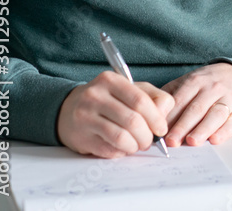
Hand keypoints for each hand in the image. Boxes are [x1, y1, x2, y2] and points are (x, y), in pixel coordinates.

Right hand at [57, 72, 173, 157]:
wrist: (68, 110)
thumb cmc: (109, 100)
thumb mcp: (132, 90)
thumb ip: (154, 99)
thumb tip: (163, 120)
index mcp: (111, 80)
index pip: (140, 101)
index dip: (156, 118)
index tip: (162, 130)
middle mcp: (95, 96)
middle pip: (132, 121)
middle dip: (147, 136)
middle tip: (150, 141)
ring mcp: (85, 117)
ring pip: (121, 137)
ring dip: (135, 146)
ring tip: (137, 145)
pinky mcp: (80, 136)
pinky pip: (109, 149)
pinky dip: (122, 152)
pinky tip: (122, 147)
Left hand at [161, 63, 231, 146]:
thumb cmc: (208, 84)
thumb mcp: (189, 82)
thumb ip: (171, 96)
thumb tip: (152, 116)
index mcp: (197, 81)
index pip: (180, 100)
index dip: (169, 117)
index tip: (159, 132)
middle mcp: (214, 88)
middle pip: (196, 108)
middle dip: (183, 126)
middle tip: (171, 141)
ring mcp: (230, 98)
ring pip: (216, 114)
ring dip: (203, 129)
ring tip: (192, 141)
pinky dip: (225, 131)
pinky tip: (215, 139)